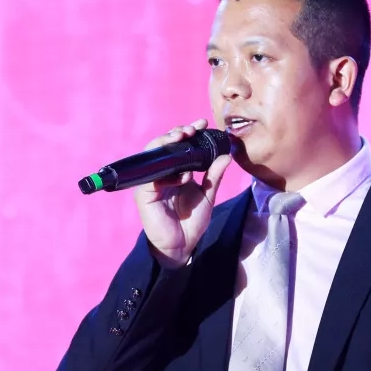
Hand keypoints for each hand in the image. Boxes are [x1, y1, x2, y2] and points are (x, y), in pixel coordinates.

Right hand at [133, 119, 232, 267]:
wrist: (182, 246)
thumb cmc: (192, 222)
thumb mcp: (208, 195)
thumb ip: (214, 175)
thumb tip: (227, 155)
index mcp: (174, 171)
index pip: (177, 146)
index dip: (187, 132)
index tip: (202, 124)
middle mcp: (160, 174)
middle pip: (163, 146)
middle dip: (176, 132)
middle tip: (191, 129)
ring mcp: (150, 183)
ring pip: (153, 156)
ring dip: (166, 144)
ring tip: (183, 137)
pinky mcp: (144, 195)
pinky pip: (152, 179)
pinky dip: (168, 174)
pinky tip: (183, 175)